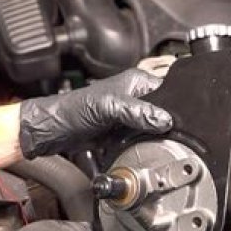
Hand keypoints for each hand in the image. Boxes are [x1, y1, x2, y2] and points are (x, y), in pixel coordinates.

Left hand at [18, 69, 171, 158]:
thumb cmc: (71, 110)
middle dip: (166, 124)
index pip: (167, 91)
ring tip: (153, 142)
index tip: (178, 122)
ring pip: (154, 128)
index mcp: (136, 82)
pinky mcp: (123, 133)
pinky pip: (142, 140)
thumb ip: (138, 112)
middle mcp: (135, 97)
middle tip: (168, 136)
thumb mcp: (109, 107)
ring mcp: (129, 116)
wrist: (52, 132)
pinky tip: (142, 148)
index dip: (175, 107)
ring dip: (154, 137)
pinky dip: (143, 145)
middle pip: (163, 112)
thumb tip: (164, 120)